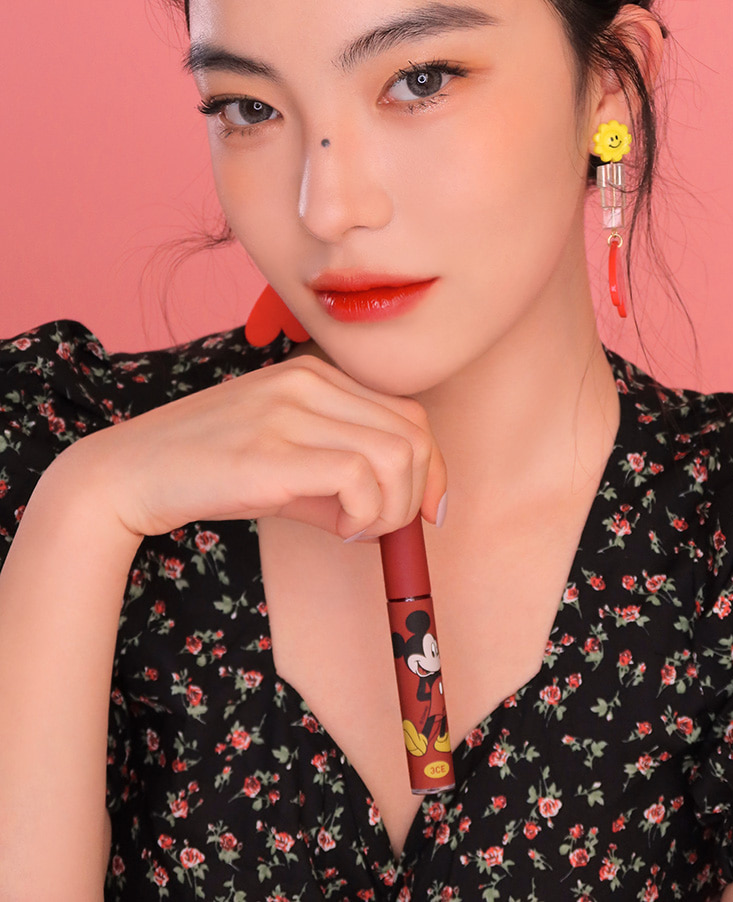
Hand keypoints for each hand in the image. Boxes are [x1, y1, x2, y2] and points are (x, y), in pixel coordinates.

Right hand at [57, 354, 445, 542]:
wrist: (129, 473)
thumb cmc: (206, 470)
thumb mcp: (283, 462)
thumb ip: (339, 479)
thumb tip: (395, 515)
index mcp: (313, 373)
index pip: (408, 413)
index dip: (431, 468)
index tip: (426, 511)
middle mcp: (307, 380)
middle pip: (413, 433)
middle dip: (417, 493)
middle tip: (383, 530)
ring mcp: (289, 410)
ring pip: (396, 454)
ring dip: (393, 508)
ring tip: (357, 530)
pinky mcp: (272, 449)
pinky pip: (359, 477)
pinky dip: (366, 515)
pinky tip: (341, 531)